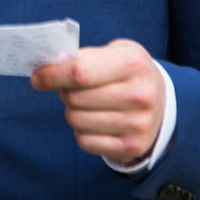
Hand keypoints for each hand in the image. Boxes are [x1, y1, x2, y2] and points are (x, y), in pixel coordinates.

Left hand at [30, 39, 163, 164]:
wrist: (161, 100)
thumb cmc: (128, 71)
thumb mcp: (113, 52)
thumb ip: (81, 57)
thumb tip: (46, 70)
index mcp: (133, 63)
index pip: (80, 72)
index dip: (52, 75)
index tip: (38, 77)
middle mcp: (139, 95)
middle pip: (75, 98)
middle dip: (63, 91)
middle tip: (70, 88)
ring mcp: (137, 124)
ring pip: (76, 120)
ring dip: (72, 111)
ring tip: (85, 103)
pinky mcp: (132, 147)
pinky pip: (84, 142)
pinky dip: (81, 131)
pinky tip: (95, 121)